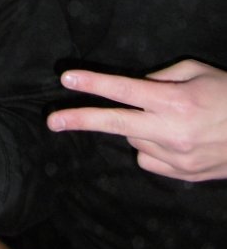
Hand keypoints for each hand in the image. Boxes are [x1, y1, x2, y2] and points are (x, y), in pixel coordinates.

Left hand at [47, 60, 226, 179]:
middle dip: (80, 120)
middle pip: (115, 124)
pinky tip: (173, 139)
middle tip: (52, 121)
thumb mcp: (197, 72)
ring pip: (133, 140)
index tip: (67, 79)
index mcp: (175, 101)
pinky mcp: (181, 175)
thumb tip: (134, 86)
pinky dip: (151, 147)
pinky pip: (148, 159)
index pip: (125, 90)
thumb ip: (161, 77)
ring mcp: (176, 158)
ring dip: (138, 127)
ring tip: (167, 118)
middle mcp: (172, 131)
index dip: (93, 83)